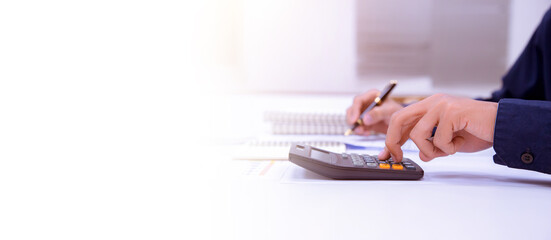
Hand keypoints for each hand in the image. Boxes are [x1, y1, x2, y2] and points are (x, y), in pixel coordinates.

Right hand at [346, 89, 403, 134]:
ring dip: (355, 126)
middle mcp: (365, 102)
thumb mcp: (389, 111)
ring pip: (352, 118)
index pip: (358, 100)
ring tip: (363, 132)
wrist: (400, 123)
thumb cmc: (397, 112)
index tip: (355, 120)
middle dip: (352, 120)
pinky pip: (356, 126)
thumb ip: (377, 113)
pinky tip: (366, 133)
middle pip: (352, 109)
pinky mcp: (363, 121)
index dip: (355, 110)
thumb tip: (364, 119)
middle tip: (357, 129)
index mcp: (372, 95)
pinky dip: (359, 131)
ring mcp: (363, 112)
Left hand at [378, 94, 497, 161]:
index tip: (386, 155)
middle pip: (398, 119)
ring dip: (431, 150)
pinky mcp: (452, 112)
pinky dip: (449, 148)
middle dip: (393, 141)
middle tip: (398, 157)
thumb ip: (433, 146)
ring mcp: (442, 105)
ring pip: (418, 134)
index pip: (400, 119)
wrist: (503, 125)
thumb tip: (421, 155)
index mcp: (429, 106)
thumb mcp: (450, 142)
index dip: (390, 138)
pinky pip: (439, 139)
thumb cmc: (478, 131)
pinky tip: (461, 142)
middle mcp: (433, 102)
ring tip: (448, 149)